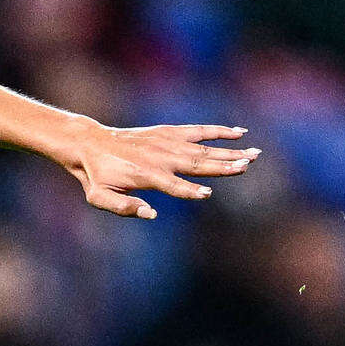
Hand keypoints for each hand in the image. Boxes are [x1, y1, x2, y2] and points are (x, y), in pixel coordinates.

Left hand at [59, 124, 256, 219]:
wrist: (91, 144)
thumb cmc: (96, 176)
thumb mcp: (99, 197)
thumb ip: (123, 207)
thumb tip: (151, 214)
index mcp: (146, 175)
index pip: (174, 185)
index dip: (190, 191)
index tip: (207, 193)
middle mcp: (161, 158)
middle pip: (197, 164)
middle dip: (223, 166)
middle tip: (247, 166)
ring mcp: (167, 142)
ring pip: (203, 148)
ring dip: (230, 151)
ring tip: (253, 153)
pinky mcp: (168, 131)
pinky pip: (198, 130)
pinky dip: (218, 131)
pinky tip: (239, 132)